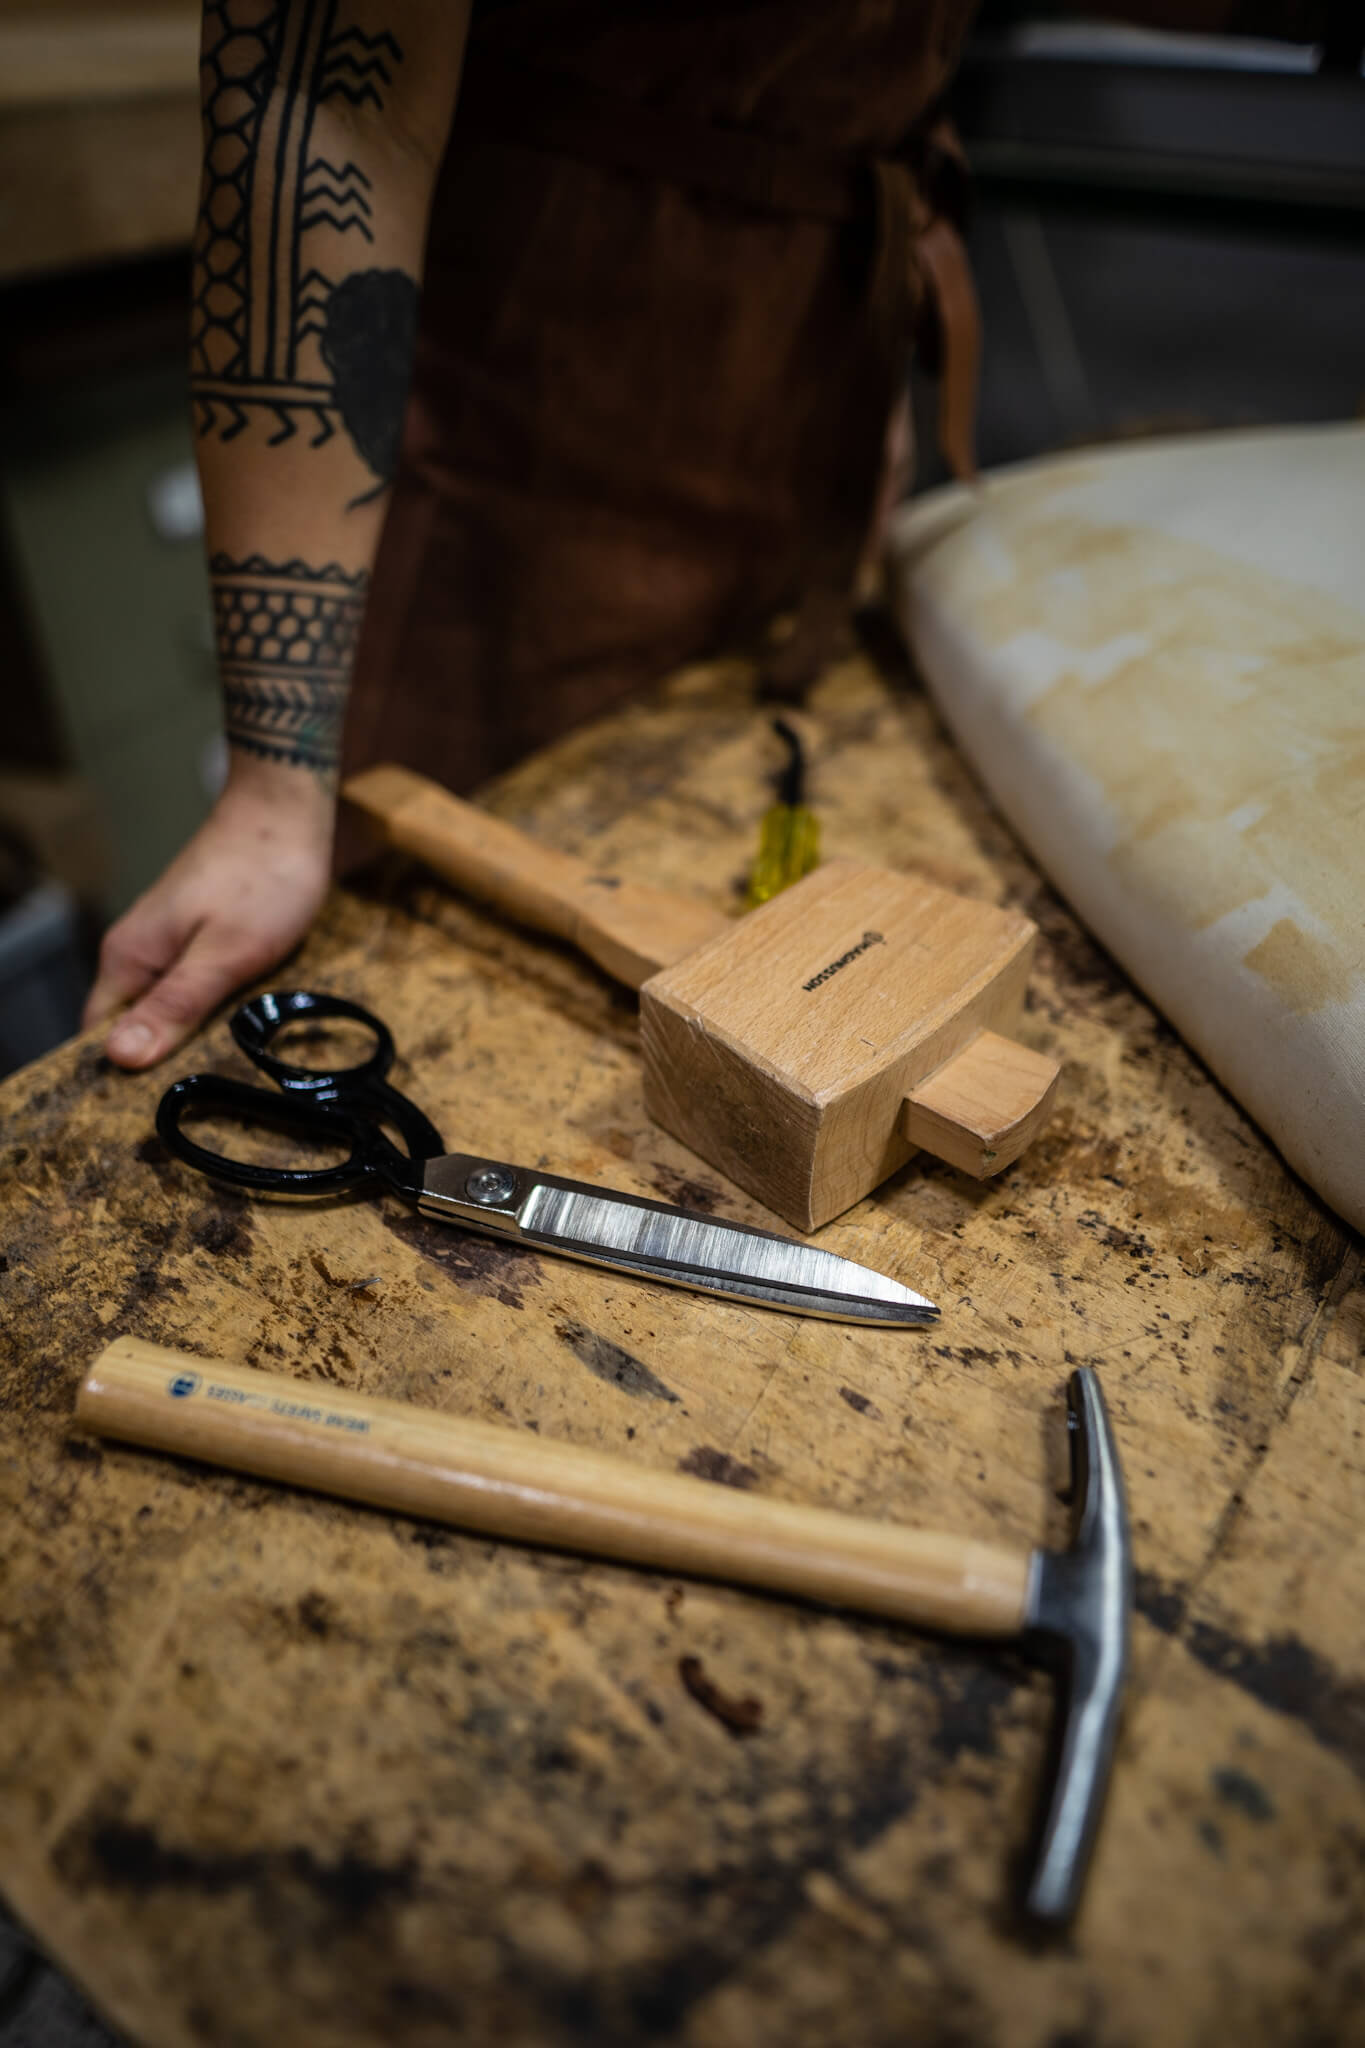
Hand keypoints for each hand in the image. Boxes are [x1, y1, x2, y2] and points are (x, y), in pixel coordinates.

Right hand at [83, 763, 334, 1067]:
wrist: (287, 811)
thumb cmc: (262, 877)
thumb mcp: (225, 952)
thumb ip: (175, 1004)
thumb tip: (120, 1058)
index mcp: (129, 959)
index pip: (100, 1038)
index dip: (124, 1077)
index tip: (161, 1106)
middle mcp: (137, 954)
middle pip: (134, 1029)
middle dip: (165, 1062)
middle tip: (209, 1091)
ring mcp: (166, 945)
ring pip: (167, 1010)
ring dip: (195, 1037)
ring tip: (231, 1065)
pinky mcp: (196, 939)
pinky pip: (192, 990)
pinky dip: (215, 1010)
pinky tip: (244, 1024)